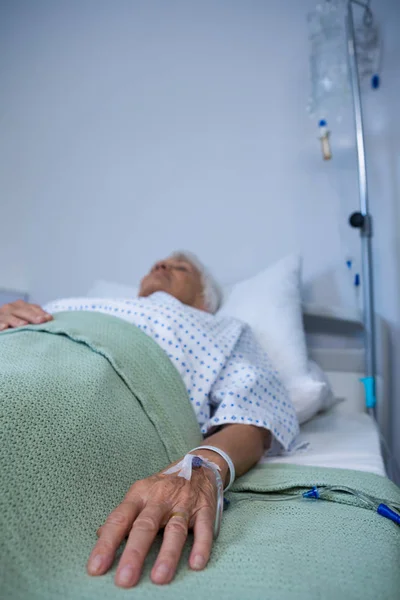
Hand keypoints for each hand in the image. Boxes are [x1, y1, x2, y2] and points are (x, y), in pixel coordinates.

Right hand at [0, 300, 52, 329]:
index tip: (49, 318)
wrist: (1, 323)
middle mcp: (10, 308)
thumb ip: (34, 318)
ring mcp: (1, 315)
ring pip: (9, 316)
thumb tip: (49, 319)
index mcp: (19, 306)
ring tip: (24, 324)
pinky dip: (1, 324)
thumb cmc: (14, 321)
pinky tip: (4, 327)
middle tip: (41, 321)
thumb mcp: (24, 318)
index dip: (40, 312)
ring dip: (17, 321)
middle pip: (22, 311)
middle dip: (32, 316)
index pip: (31, 308)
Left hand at [87, 465, 217, 587]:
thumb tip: (99, 534)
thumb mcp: (140, 494)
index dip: (107, 543)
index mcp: (140, 495)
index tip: (96, 568)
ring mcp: (184, 503)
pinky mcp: (205, 509)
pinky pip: (204, 528)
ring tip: (159, 578)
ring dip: (167, 554)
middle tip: (125, 579)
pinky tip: (196, 563)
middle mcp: (160, 498)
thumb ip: (123, 515)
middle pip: (146, 525)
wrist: (199, 465)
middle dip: (135, 552)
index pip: (120, 519)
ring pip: (175, 529)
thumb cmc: (163, 487)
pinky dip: (201, 546)